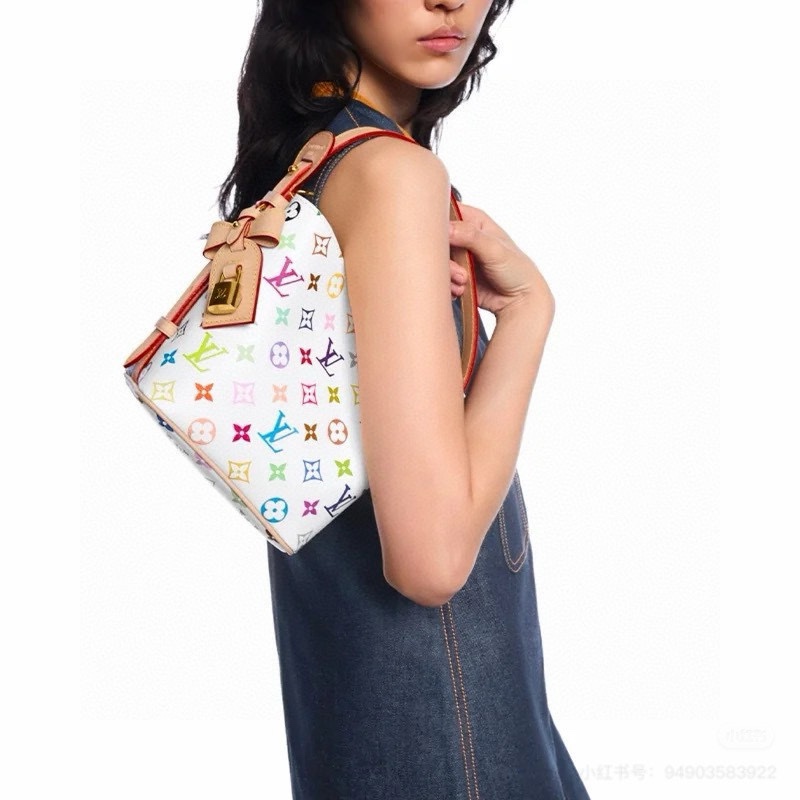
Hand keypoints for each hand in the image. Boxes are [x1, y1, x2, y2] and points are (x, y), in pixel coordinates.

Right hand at [448, 203, 553, 319]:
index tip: (441, 240)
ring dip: (448, 274)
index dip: (439, 224)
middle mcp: (464, 237)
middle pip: (438, 240)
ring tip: (463, 281)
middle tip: (458, 270)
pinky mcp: (456, 275)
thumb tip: (448, 229)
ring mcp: (459, 257)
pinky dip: (448, 286)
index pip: (447, 213)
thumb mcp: (495, 249)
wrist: (519, 300)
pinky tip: (461, 289)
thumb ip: (471, 236)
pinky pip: (441, 278)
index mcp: (474, 222)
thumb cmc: (517, 270)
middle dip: (444, 258)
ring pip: (438, 261)